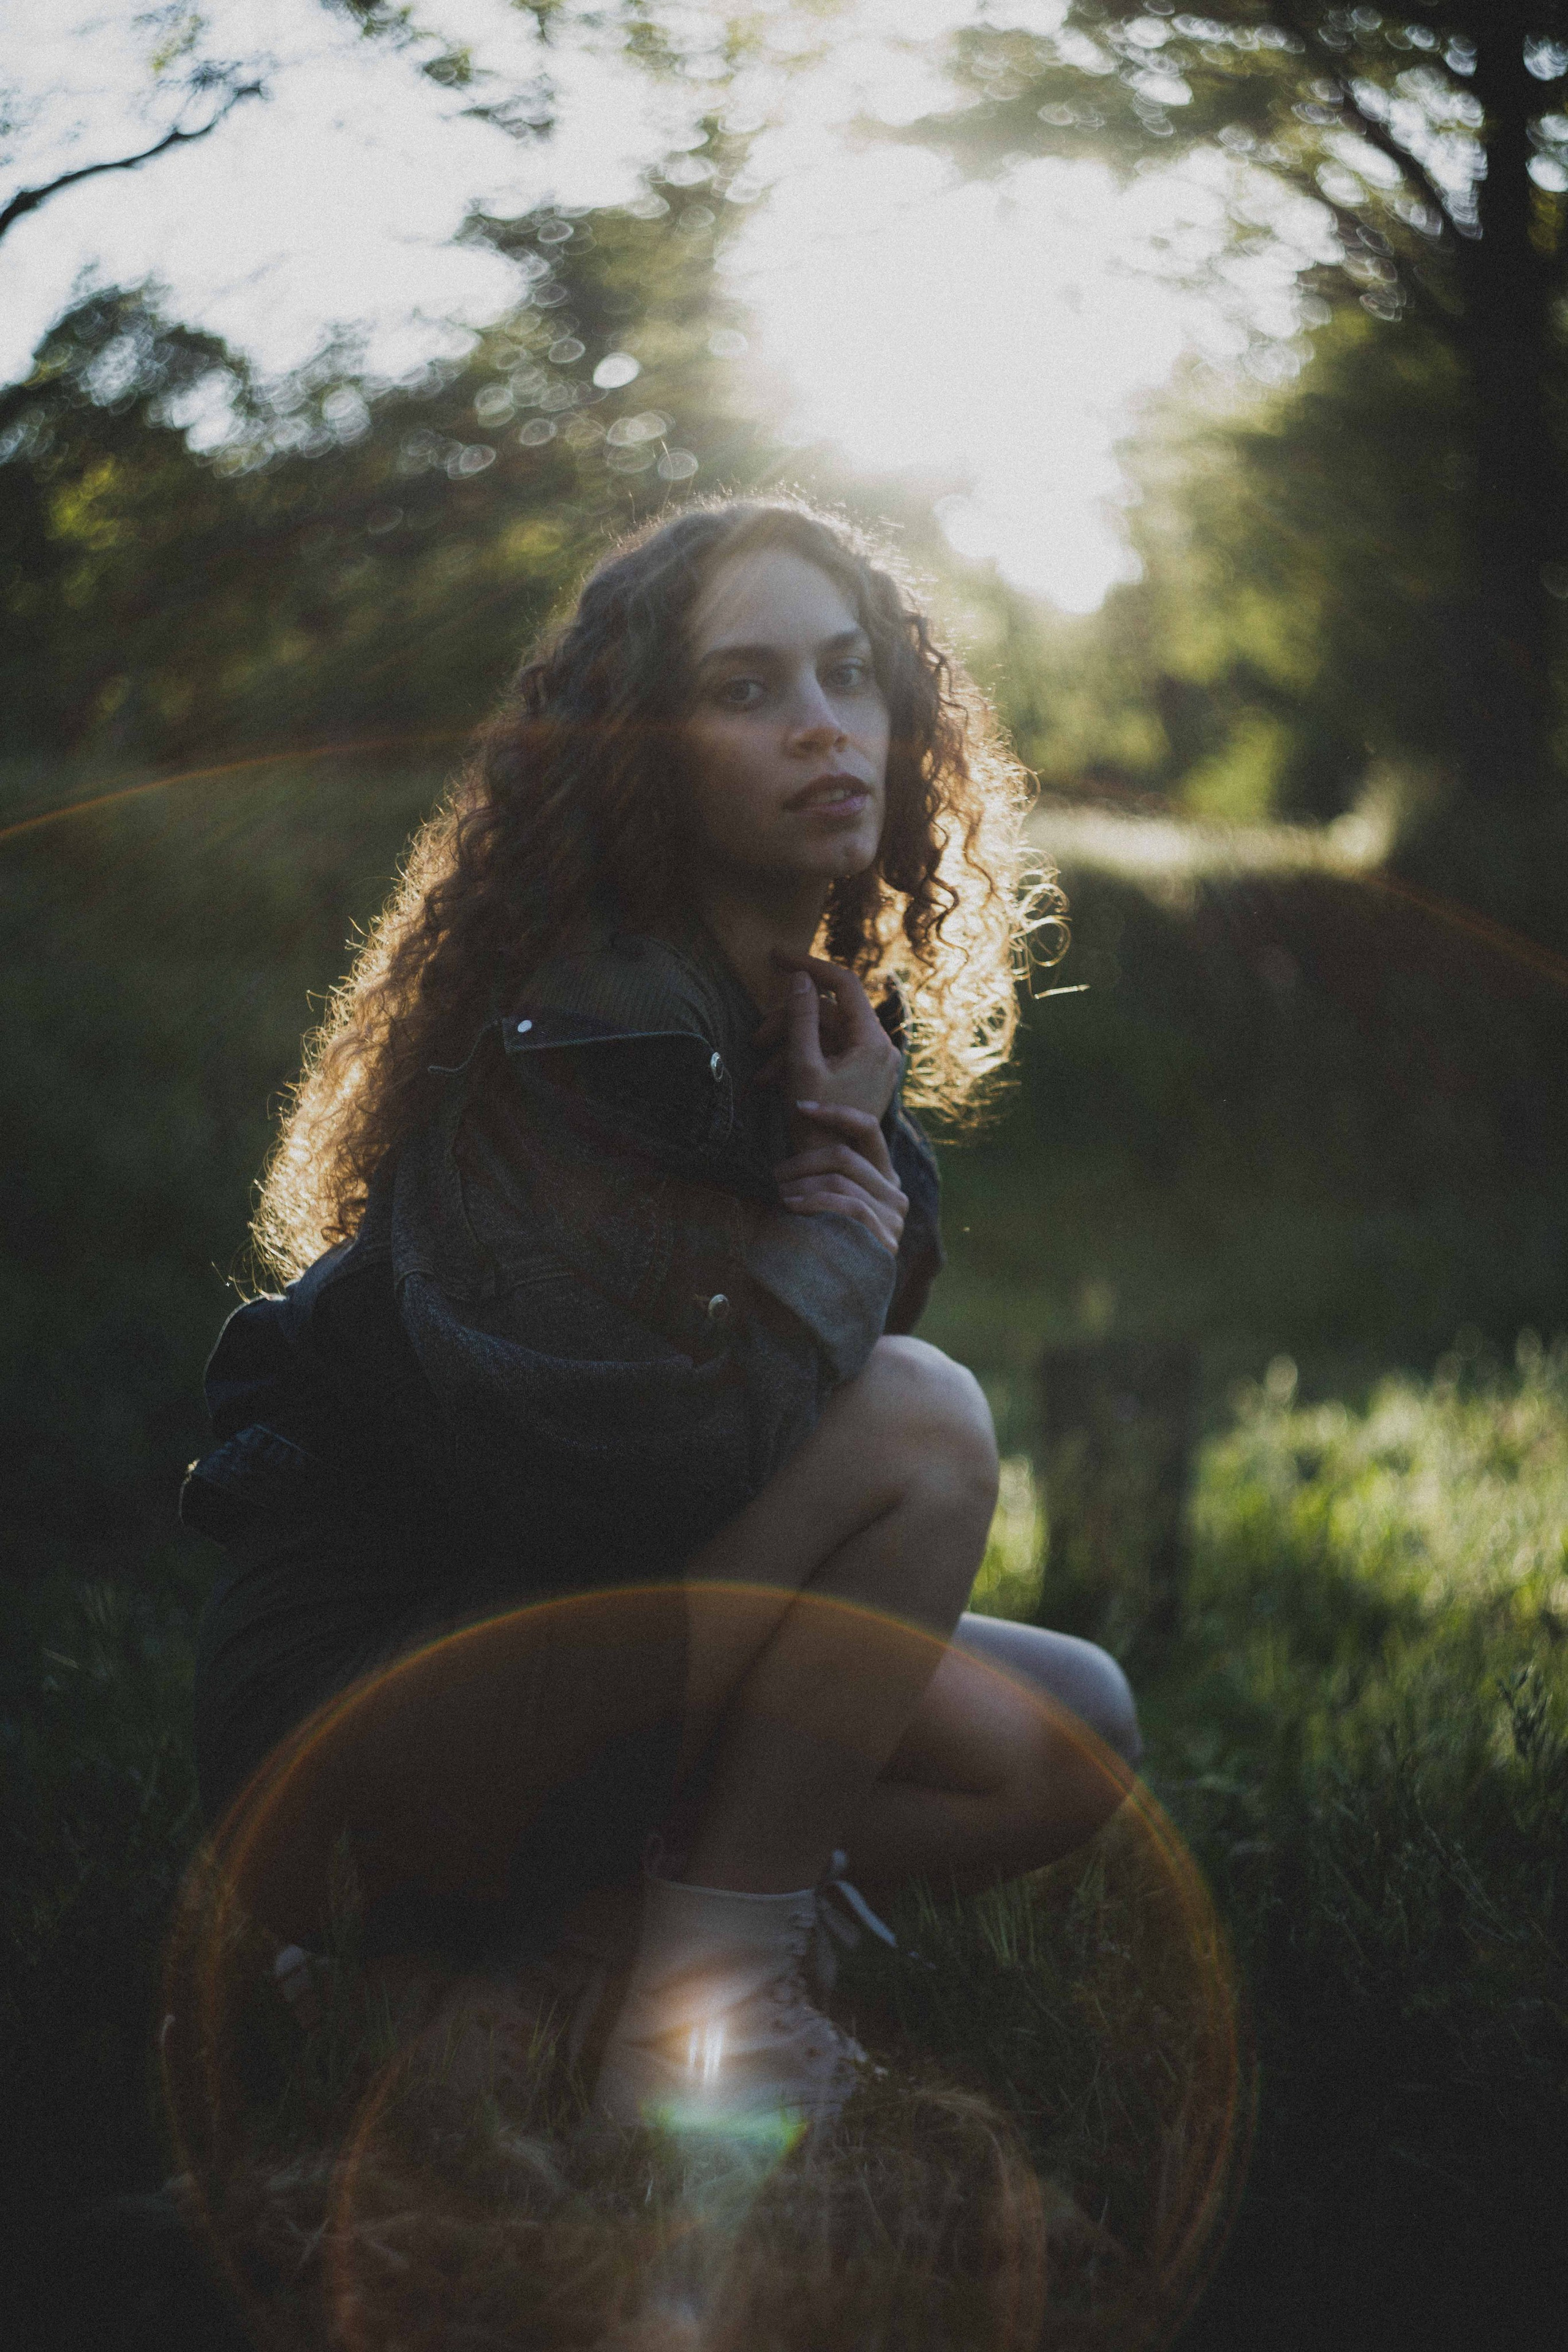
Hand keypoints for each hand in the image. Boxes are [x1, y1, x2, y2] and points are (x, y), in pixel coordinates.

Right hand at [752, 953, 901, 1135]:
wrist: (831, 1171)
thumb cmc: (818, 1123)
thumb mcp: (802, 1066)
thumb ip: (801, 1018)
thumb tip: (800, 978)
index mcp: (872, 1041)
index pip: (843, 983)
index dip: (808, 965)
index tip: (776, 957)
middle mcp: (879, 1048)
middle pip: (828, 1014)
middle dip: (788, 1022)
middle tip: (756, 1037)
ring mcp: (871, 1064)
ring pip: (824, 1036)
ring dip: (788, 1047)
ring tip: (761, 1072)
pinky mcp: (861, 1078)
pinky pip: (829, 1056)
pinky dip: (800, 1062)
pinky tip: (772, 1080)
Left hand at [775, 1101, 907, 1257]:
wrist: (840, 1300)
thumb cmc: (825, 1242)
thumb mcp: (827, 1200)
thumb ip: (823, 1172)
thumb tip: (790, 1133)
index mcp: (882, 1176)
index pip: (867, 1128)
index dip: (834, 1112)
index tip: (799, 1107)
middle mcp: (894, 1193)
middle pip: (844, 1156)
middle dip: (801, 1161)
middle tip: (774, 1175)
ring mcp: (894, 1216)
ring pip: (841, 1180)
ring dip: (801, 1185)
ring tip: (779, 1197)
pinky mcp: (886, 1237)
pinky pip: (848, 1205)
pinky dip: (814, 1202)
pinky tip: (792, 1208)